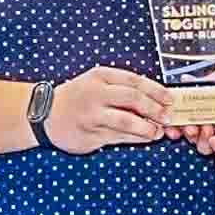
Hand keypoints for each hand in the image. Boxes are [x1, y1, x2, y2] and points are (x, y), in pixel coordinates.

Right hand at [42, 67, 170, 152]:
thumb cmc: (77, 97)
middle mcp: (96, 94)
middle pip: (132, 99)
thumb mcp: (96, 82)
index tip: (170, 98)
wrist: (45, 113)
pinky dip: (134, 138)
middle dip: (154, 109)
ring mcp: (91, 115)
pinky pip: (117, 137)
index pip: (134, 81)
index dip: (156, 90)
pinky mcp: (89, 134)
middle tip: (167, 116)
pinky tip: (144, 138)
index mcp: (100, 76)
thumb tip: (155, 99)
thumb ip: (121, 88)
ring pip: (126, 121)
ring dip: (146, 128)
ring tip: (157, 131)